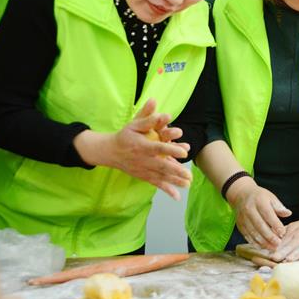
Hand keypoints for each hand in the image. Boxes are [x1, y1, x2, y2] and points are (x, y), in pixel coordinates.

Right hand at [74, 99, 192, 199]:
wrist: (110, 152)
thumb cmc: (124, 135)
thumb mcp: (133, 124)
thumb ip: (146, 116)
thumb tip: (155, 102)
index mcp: (141, 145)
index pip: (158, 148)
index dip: (171, 150)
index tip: (184, 152)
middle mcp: (142, 160)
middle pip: (161, 166)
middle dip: (175, 171)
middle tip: (188, 174)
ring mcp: (142, 170)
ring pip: (160, 177)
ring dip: (174, 181)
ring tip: (187, 184)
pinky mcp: (143, 176)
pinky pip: (156, 184)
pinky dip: (166, 190)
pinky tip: (177, 196)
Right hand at [227, 179, 290, 250]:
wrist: (240, 194)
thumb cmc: (259, 197)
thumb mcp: (270, 197)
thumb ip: (279, 206)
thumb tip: (288, 213)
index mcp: (259, 201)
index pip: (268, 214)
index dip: (275, 224)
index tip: (283, 233)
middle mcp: (249, 209)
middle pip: (259, 225)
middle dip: (269, 236)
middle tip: (278, 244)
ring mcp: (243, 218)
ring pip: (253, 232)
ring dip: (263, 242)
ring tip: (272, 248)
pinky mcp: (240, 225)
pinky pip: (247, 236)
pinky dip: (255, 243)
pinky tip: (263, 247)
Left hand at [270, 216, 298, 261]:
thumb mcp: (295, 227)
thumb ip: (284, 234)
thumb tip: (270, 241)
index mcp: (294, 230)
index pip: (284, 240)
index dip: (277, 247)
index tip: (270, 254)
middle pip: (292, 244)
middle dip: (284, 251)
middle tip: (275, 258)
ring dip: (296, 253)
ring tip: (289, 259)